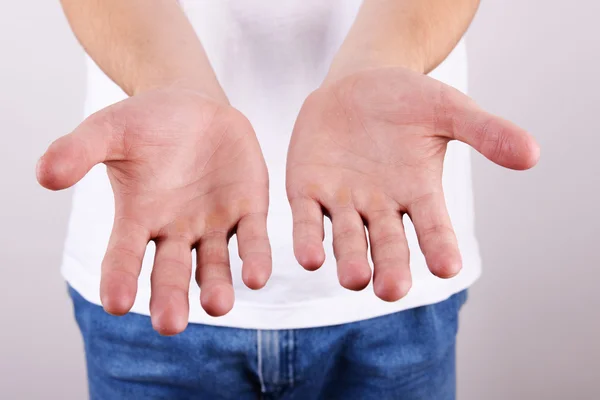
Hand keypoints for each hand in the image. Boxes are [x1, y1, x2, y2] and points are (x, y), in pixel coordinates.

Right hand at [37, 88, 270, 334]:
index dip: (119, 278)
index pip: (123, 255)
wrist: (193, 106)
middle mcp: (175, 230)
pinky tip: (256, 277)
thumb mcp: (109, 130)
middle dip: (170, 298)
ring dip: (216, 287)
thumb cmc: (145, 123)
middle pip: (171, 272)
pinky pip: (253, 239)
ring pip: (214, 265)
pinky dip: (255, 258)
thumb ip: (79, 150)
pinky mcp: (248, 210)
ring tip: (218, 305)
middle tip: (171, 324)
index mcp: (138, 217)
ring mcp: (214, 223)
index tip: (117, 303)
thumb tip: (44, 174)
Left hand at [286, 67, 538, 300]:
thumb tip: (532, 154)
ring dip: (350, 259)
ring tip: (355, 278)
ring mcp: (343, 201)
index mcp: (418, 193)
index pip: (434, 228)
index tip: (448, 268)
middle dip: (390, 267)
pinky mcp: (307, 191)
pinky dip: (307, 238)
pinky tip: (310, 258)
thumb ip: (485, 132)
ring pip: (347, 238)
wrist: (359, 84)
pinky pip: (306, 219)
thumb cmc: (408, 101)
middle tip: (392, 290)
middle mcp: (381, 206)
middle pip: (388, 244)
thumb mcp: (449, 109)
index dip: (440, 247)